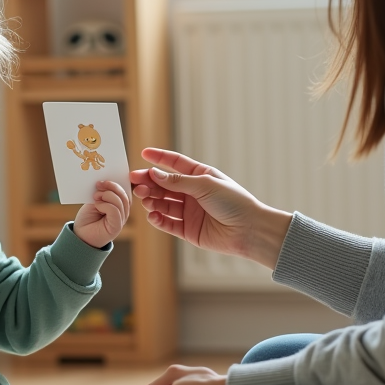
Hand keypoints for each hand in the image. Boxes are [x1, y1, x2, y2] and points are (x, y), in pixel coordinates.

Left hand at [72, 180, 130, 247]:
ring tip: (95, 197)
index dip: (117, 183)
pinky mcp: (117, 226)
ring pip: (120, 201)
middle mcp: (123, 212)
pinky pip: (115, 210)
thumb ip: (102, 194)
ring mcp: (121, 219)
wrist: (80, 236)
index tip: (104, 178)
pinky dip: (105, 205)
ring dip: (107, 195)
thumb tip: (105, 182)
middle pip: (124, 195)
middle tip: (98, 184)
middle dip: (112, 186)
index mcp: (119, 205)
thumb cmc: (87, 219)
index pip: (125, 191)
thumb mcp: (94, 201)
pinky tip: (97, 205)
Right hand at [130, 148, 292, 268]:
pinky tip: (152, 215)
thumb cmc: (234, 202)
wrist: (249, 230)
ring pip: (163, 203)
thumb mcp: (205, 185)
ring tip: (143, 198)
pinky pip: (167, 223)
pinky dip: (158, 219)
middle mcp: (193, 193)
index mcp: (200, 176)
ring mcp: (189, 212)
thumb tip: (154, 173)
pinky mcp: (188, 230)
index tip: (143, 153)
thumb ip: (177, 181)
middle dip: (149, 182)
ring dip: (151, 200)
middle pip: (164, 185)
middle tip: (135, 182)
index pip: (175, 163)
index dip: (159, 158)